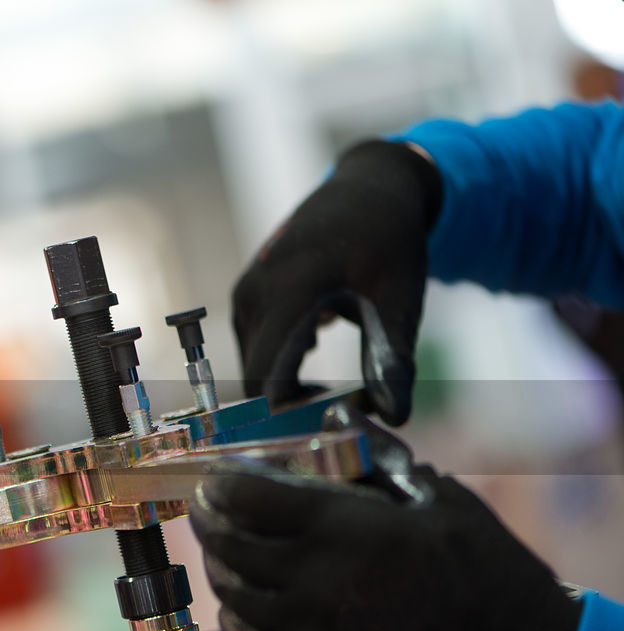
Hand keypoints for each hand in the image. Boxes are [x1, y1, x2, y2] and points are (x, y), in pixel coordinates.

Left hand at [188, 430, 580, 630]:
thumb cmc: (487, 577)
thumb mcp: (440, 501)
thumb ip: (378, 456)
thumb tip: (338, 416)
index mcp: (340, 529)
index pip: (247, 496)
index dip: (222, 482)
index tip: (216, 475)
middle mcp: (310, 580)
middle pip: (227, 543)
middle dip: (208, 519)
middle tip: (205, 507)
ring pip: (232, 596)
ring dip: (218, 568)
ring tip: (220, 551)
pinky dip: (236, 625)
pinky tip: (241, 611)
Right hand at [233, 140, 441, 425]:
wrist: (369, 190)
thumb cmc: (389, 242)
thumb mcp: (400, 300)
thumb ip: (393, 361)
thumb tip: (395, 418)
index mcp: (291, 289)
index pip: (267, 374)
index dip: (288, 412)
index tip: (325, 424)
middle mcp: (256, 290)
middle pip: (255, 375)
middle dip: (287, 405)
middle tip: (332, 411)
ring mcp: (245, 291)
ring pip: (252, 362)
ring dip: (282, 383)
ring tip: (325, 386)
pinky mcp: (246, 294)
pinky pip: (252, 344)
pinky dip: (276, 361)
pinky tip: (312, 353)